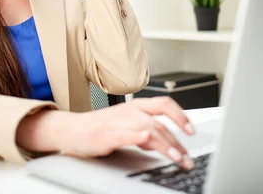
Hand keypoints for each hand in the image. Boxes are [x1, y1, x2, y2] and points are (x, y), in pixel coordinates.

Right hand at [17, 97, 195, 169]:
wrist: (70, 129)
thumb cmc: (98, 128)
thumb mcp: (126, 126)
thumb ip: (146, 132)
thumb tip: (165, 143)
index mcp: (135, 107)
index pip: (164, 104)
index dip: (181, 115)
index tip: (192, 130)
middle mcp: (130, 111)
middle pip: (161, 122)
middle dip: (178, 141)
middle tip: (187, 157)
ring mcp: (119, 122)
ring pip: (150, 129)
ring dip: (167, 145)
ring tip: (177, 159)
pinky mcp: (108, 135)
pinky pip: (128, 134)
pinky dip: (140, 137)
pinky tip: (148, 141)